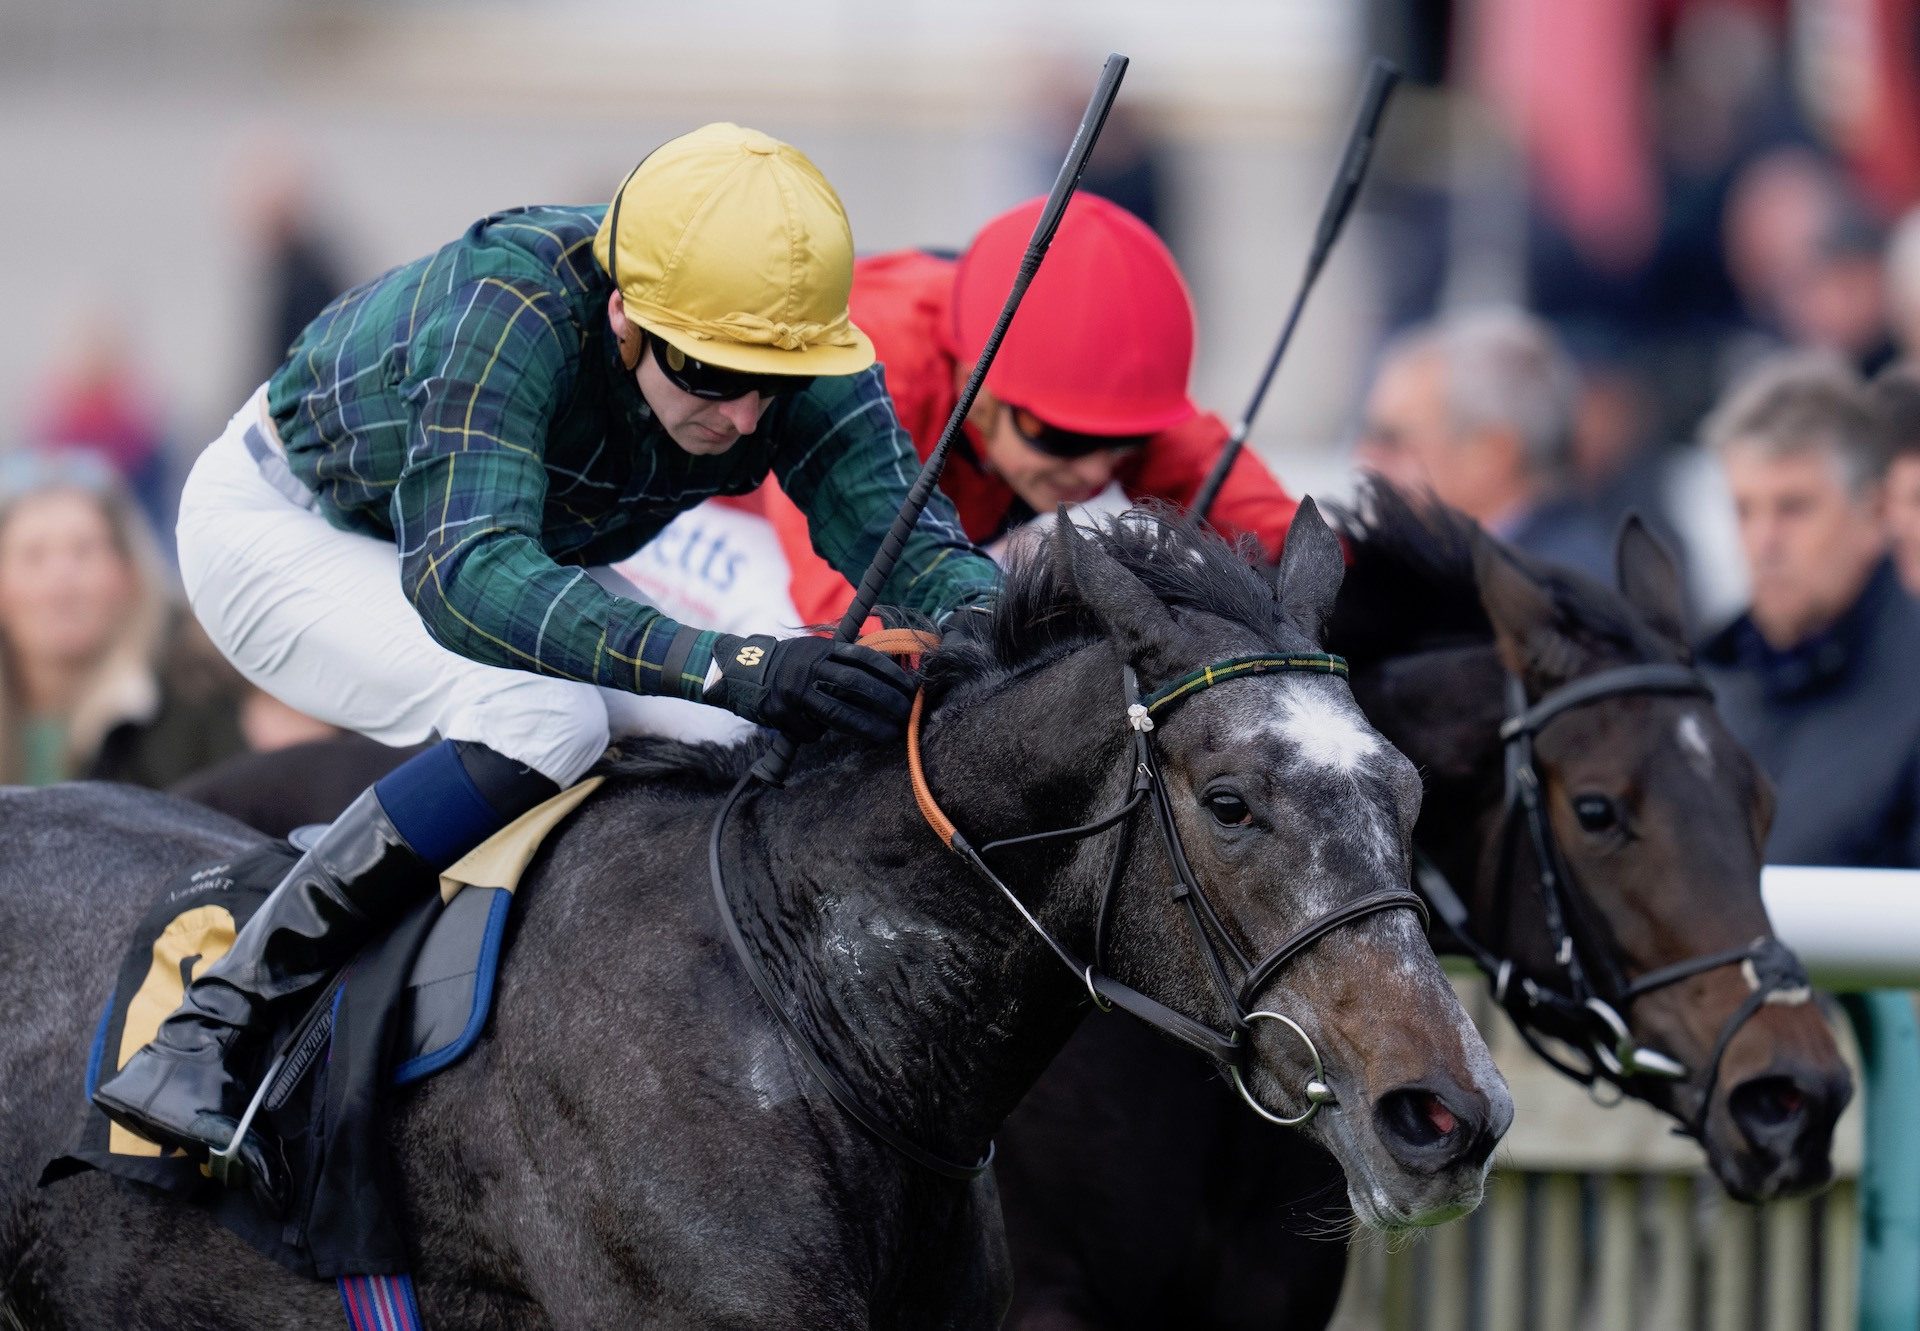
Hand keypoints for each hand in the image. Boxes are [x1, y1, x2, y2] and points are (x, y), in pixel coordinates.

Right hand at [708, 634, 916, 741]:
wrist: (739, 670)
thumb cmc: (787, 666)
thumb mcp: (813, 653)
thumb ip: (841, 662)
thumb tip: (884, 676)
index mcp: (823, 649)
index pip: (864, 657)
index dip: (890, 673)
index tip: (910, 687)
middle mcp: (810, 666)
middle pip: (856, 684)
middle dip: (885, 700)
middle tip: (906, 714)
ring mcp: (795, 689)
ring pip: (837, 712)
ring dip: (867, 725)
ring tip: (888, 734)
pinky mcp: (781, 710)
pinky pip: (810, 730)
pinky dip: (818, 734)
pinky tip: (818, 733)